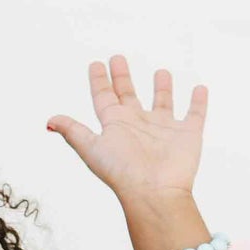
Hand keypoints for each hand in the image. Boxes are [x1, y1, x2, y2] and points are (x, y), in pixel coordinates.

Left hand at [47, 55, 205, 202]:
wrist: (154, 191)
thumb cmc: (122, 171)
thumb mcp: (91, 148)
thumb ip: (73, 132)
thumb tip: (49, 121)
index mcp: (116, 126)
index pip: (104, 98)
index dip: (99, 81)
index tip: (96, 64)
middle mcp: (138, 126)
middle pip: (129, 96)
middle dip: (123, 78)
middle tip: (118, 58)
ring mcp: (164, 130)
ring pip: (163, 103)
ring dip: (162, 88)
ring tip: (161, 72)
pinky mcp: (188, 135)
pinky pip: (195, 114)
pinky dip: (199, 102)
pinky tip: (200, 89)